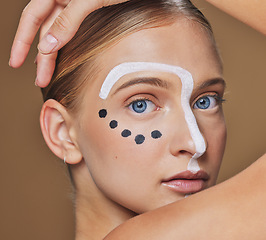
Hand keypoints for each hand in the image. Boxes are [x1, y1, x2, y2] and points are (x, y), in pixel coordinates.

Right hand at [9, 0, 127, 86]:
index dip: (22, 41)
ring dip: (53, 54)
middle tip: (40, 80)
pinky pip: (72, 31)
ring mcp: (75, 5)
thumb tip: (47, 46)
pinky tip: (61, 56)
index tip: (15, 62)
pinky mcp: (89, 12)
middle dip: (42, 56)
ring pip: (59, 33)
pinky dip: (66, 45)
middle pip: (46, 30)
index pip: (31, 18)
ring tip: (47, 73)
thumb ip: (68, 19)